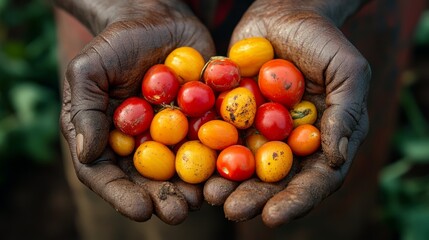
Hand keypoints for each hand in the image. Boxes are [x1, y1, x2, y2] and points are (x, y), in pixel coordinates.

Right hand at [59, 0, 214, 223]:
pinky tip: (230, 169)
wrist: (157, 18)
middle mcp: (142, 142)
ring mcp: (175, 133)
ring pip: (183, 167)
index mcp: (110, 137)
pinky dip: (221, 156)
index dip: (122, 196)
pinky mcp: (204, 118)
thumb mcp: (90, 70)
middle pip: (150, 179)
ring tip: (204, 199)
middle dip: (163, 198)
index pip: (108, 174)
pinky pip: (213, 141)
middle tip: (178, 212)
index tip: (139, 211)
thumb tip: (87, 154)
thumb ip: (85, 110)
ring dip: (194, 187)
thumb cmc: (117, 43)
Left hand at [204, 0, 370, 226]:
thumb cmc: (322, 39)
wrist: (284, 12)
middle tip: (233, 211)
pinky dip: (206, 152)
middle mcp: (289, 142)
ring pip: (243, 165)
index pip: (314, 179)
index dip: (296, 201)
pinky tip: (191, 164)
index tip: (274, 216)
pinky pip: (218, 137)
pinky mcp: (232, 115)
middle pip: (273, 180)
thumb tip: (337, 157)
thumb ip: (347, 112)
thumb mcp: (346, 70)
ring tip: (209, 195)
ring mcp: (259, 130)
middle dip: (254, 198)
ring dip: (226, 183)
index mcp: (322, 140)